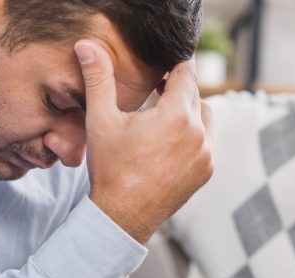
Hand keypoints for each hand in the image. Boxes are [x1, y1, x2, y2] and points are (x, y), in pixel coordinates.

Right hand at [75, 40, 212, 243]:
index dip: (174, 65)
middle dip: (178, 88)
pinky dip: (193, 135)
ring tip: (163, 115)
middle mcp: (199, 133)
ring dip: (188, 111)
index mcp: (176, 116)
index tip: (161, 67)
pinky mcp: (207, 170)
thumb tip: (87, 45)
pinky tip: (170, 140)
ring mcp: (207, 154)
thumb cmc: (110, 168)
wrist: (122, 216)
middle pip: (195, 94)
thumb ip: (98, 78)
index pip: (186, 73)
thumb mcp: (100, 120)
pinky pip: (207, 141)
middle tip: (157, 87)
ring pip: (205, 117)